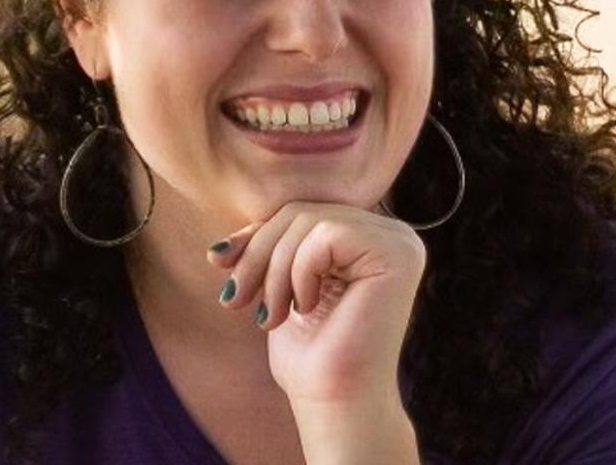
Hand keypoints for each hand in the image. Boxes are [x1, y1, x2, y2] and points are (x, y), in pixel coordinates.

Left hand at [205, 201, 425, 406]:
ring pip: (309, 219)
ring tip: (271, 314)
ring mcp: (398, 242)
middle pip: (303, 211)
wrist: (334, 404)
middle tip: (235, 298)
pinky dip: (300, 271)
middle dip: (259, 253)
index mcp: (369, 236)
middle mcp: (392, 233)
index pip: (302, 212)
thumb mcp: (279, 286)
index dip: (257, 234)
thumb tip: (217, 247)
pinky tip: (307, 306)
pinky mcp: (396, 254)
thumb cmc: (310, 353)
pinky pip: (326, 234)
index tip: (217, 260)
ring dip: (275, 269)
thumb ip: (270, 249)